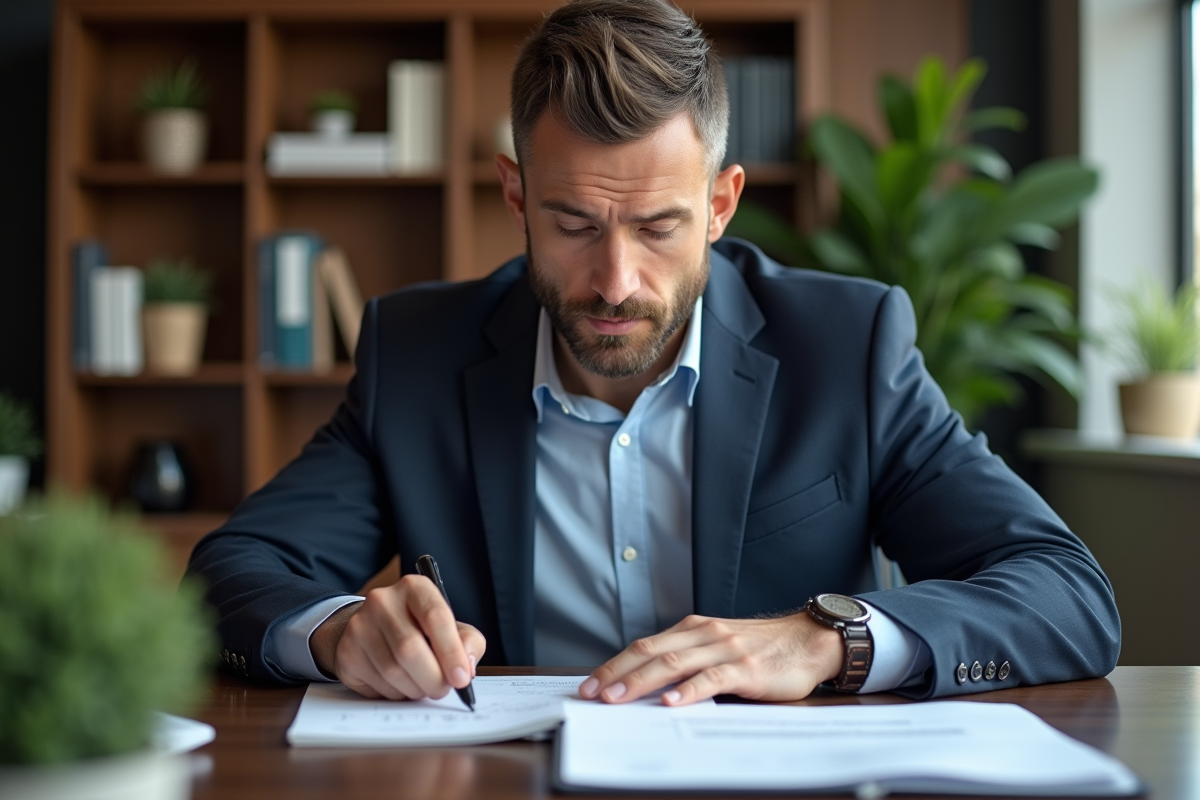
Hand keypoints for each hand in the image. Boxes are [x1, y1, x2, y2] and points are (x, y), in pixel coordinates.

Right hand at [310, 575, 485, 700]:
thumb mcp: (451, 628)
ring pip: (393, 671)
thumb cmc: (421, 630)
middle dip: (433, 678)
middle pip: (410, 648)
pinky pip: (376, 683)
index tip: (461, 678)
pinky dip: (395, 693)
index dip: (451, 651)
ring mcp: (360, 625)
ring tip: (423, 686)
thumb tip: (466, 666)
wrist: (375, 631)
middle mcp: (383, 600)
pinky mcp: (347, 651)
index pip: (435, 616)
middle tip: (443, 690)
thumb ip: (468, 642)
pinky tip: (401, 685)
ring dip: (415, 689)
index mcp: (415, 587)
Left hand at [577, 612, 842, 705]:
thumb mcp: (718, 646)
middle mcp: (705, 634)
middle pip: (651, 652)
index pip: (645, 645)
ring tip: (618, 698)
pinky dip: (688, 691)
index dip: (614, 664)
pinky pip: (712, 678)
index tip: (589, 684)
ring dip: (642, 682)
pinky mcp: (747, 668)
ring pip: (675, 663)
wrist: (809, 640)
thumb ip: (689, 659)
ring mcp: (725, 649)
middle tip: (592, 694)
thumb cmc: (762, 648)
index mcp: (693, 629)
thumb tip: (648, 686)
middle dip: (617, 673)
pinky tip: (671, 702)